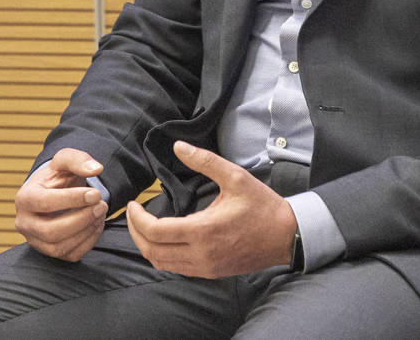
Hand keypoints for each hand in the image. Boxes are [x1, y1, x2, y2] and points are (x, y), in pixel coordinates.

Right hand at [15, 148, 108, 261]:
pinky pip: (70, 255)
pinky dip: (88, 242)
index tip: (96, 193)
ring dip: (85, 231)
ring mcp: (35, 240)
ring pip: (59, 247)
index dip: (73, 199)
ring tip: (101, 213)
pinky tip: (96, 224)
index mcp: (25, 198)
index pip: (46, 203)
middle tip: (102, 205)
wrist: (54, 193)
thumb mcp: (65, 160)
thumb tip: (96, 169)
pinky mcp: (49, 252)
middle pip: (51, 231)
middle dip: (81, 219)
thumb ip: (78, 159)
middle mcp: (24, 223)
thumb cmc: (58, 176)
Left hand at [125, 141, 296, 277]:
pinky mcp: (211, 272)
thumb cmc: (261, 205)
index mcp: (203, 231)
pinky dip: (163, 255)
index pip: (155, 232)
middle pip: (152, 251)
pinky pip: (176, 268)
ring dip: (147, 246)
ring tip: (143, 226)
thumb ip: (204, 161)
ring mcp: (205, 267)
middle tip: (132, 215)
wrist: (286, 236)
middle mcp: (201, 254)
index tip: (133, 204)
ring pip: (162, 263)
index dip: (137, 219)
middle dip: (135, 233)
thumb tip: (178, 147)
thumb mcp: (234, 177)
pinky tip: (163, 239)